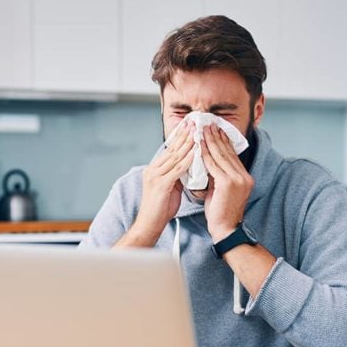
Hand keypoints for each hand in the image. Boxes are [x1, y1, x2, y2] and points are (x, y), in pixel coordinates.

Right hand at [123, 121, 195, 245]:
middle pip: (172, 148)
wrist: (149, 224)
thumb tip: (189, 166)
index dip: (180, 137)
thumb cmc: (160, 209)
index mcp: (154, 169)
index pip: (169, 149)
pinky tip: (195, 153)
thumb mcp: (170, 188)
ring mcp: (155, 176)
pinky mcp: (160, 184)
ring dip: (187, 144)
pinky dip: (187, 160)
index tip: (190, 126)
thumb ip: (177, 175)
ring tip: (197, 133)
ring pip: (174, 156)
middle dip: (184, 135)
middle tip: (194, 122)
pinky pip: (176, 169)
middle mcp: (153, 169)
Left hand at [201, 125, 253, 241]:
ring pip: (220, 155)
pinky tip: (199, 144)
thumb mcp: (221, 190)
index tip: (216, 130)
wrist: (225, 230)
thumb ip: (218, 176)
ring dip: (210, 140)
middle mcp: (244, 176)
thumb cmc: (220, 213)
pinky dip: (205, 153)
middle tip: (208, 123)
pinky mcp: (228, 183)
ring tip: (202, 129)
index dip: (223, 141)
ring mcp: (237, 179)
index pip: (232, 155)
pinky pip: (213, 164)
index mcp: (245, 178)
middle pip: (228, 152)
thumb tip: (208, 163)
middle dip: (217, 136)